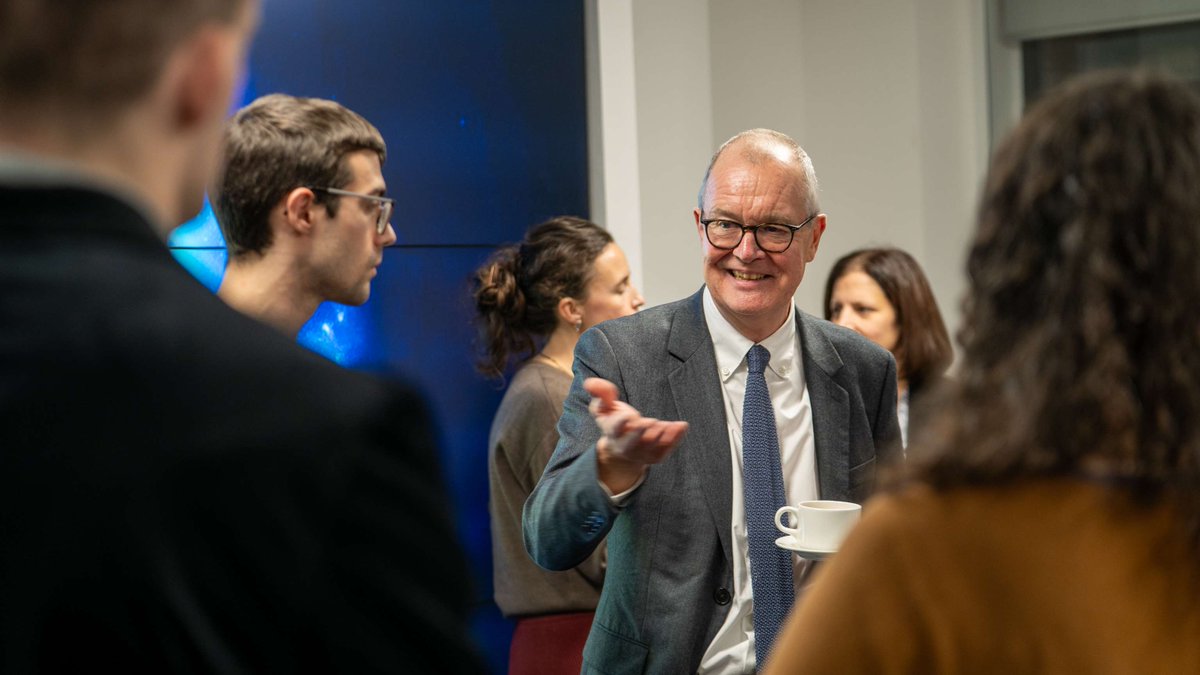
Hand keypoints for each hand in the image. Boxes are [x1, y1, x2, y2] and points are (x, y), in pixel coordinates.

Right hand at [585, 377, 687, 492]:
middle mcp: (625, 446)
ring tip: (671, 425)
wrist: (622, 450)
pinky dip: (675, 439)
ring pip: (651, 448)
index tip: (627, 414)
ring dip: (661, 437)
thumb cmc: (614, 421)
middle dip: (640, 434)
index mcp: (612, 432)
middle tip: (651, 422)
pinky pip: (666, 449)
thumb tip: (589, 383)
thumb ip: (600, 393)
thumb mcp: (604, 407)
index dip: (619, 422)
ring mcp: (641, 453)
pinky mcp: (656, 456)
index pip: (613, 428)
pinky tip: (682, 426)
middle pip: (631, 444)